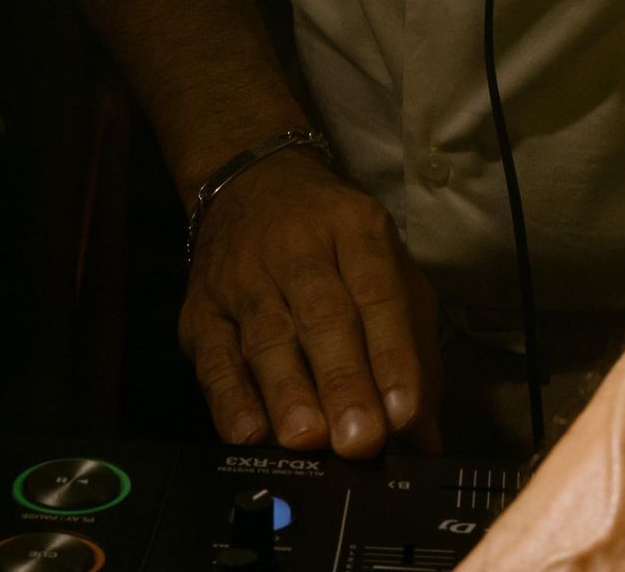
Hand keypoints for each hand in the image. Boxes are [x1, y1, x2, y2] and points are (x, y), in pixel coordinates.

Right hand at [180, 149, 441, 458]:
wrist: (251, 184)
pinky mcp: (199, 311)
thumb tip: (425, 435)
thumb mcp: (386, 266)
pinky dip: (231, 400)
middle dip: (343, 381)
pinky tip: (249, 434)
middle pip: (323, 316)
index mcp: (356, 229)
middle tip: (360, 440)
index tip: (404, 414)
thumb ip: (412, 347)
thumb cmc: (332, 241)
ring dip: (289, 394)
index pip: (378, 292)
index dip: (392, 355)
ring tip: (308, 439)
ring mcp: (243, 277)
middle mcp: (297, 247)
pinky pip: (214, 359)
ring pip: (268, 338)